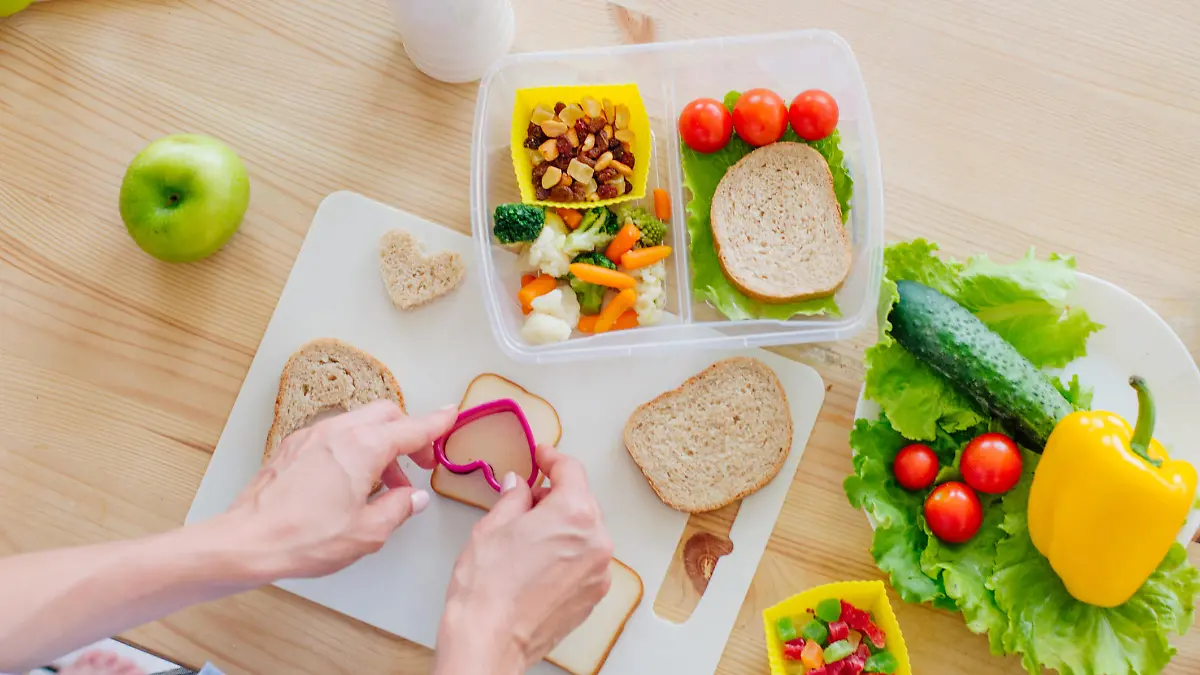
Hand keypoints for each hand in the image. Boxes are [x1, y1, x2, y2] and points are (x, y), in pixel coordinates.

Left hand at [224, 400, 455, 580]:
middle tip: (419, 463)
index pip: (412, 428)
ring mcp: (312, 435)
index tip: (451, 416)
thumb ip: (398, 509)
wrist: (247, 541)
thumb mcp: (368, 532)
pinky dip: (353, 447)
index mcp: (364, 447)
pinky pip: (334, 435)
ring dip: (380, 444)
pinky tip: (350, 481)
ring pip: (359, 423)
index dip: (436, 424)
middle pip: (386, 414)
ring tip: (384, 484)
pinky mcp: (292, 446)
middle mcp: (339, 431)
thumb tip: (413, 498)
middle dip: (408, 433)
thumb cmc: (305, 538)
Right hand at [434, 445, 613, 673]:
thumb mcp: (492, 526)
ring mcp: (598, 571)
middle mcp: (596, 541)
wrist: (488, 640)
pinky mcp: (593, 595)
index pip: (571, 470)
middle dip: (555, 495)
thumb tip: (519, 487)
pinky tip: (538, 561)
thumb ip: (514, 497)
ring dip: (562, 526)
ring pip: (585, 532)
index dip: (552, 459)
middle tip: (526, 498)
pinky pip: (585, 560)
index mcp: (574, 514)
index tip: (542, 457)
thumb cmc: (486, 588)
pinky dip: (568, 552)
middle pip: (581, 501)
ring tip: (528, 535)